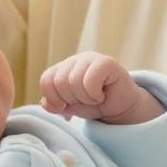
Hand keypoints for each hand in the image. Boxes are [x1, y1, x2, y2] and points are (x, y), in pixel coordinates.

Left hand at [40, 53, 160, 124]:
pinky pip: (90, 81)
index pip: (46, 80)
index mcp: (63, 68)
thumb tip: (45, 103)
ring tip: (95, 97)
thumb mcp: (70, 107)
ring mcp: (90, 59)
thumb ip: (54, 104)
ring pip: (74, 82)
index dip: (54, 98)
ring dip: (85, 98)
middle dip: (72, 99)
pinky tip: (102, 94)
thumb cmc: (95, 104)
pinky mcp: (106, 62)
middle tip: (86, 100)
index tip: (67, 105)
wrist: (121, 107)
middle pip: (60, 82)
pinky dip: (94, 95)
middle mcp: (75, 60)